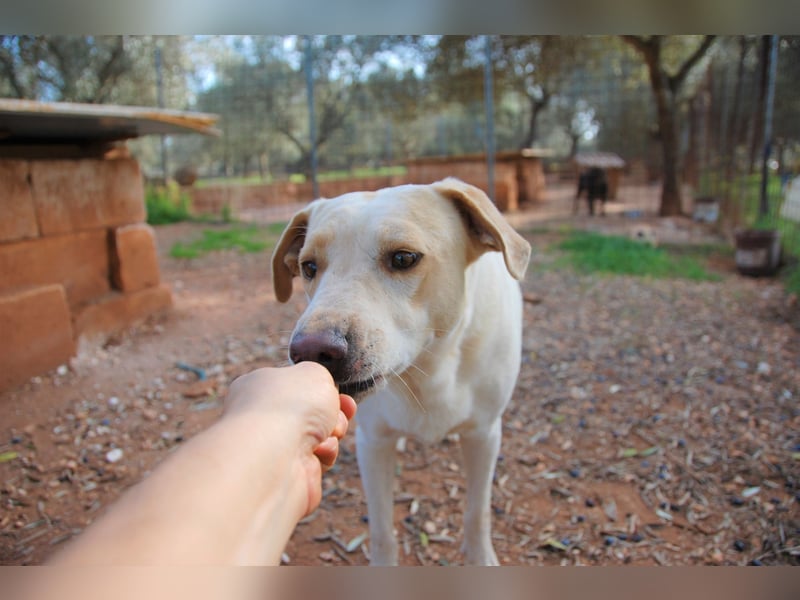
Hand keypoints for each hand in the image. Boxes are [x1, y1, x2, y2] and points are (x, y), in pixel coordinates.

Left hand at [225, 363, 356, 514]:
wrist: (276, 455)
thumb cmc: (290, 407)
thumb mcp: (314, 373)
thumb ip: (320, 377)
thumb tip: (322, 393)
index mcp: (260, 387)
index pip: (293, 386)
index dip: (319, 388)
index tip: (339, 391)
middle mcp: (264, 418)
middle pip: (311, 412)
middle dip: (334, 411)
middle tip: (343, 408)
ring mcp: (276, 447)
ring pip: (320, 435)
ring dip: (333, 431)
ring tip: (329, 431)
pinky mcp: (290, 473)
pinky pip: (320, 459)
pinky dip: (326, 453)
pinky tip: (320, 450)